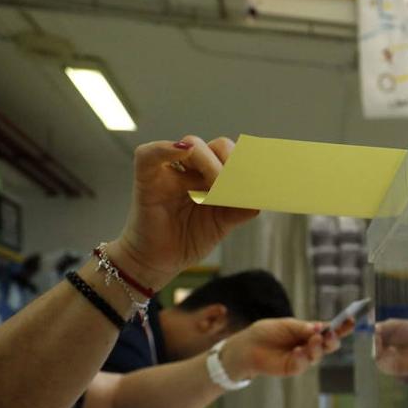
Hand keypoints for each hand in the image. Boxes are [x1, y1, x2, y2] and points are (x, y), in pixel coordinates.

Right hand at [109, 136, 257, 291]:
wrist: (160, 262)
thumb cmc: (189, 239)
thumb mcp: (222, 224)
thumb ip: (240, 208)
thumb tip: (260, 198)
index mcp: (211, 176)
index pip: (231, 155)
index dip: (244, 162)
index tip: (256, 178)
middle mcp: (192, 169)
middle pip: (215, 146)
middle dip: (231, 162)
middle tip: (233, 186)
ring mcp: (170, 171)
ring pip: (191, 145)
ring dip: (210, 163)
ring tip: (216, 186)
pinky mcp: (147, 179)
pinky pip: (149, 154)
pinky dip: (165, 149)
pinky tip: (183, 151)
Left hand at [222, 318, 347, 379]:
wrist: (247, 346)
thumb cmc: (267, 332)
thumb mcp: (287, 325)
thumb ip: (303, 328)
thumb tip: (319, 328)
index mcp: (311, 333)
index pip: (330, 330)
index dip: (342, 327)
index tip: (351, 321)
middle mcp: (310, 346)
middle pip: (329, 345)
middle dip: (333, 339)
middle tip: (331, 334)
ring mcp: (303, 358)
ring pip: (318, 355)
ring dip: (317, 347)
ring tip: (312, 340)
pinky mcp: (293, 368)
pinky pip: (302, 365)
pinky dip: (302, 358)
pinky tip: (298, 351)